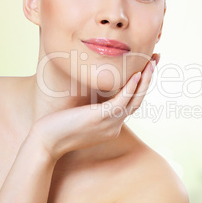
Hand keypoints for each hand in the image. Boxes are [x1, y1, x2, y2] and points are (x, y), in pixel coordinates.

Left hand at [29, 54, 159, 161]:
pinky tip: (136, 74)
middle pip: (139, 100)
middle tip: (156, 59)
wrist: (45, 143)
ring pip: (135, 100)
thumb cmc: (58, 127)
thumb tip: (96, 93)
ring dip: (145, 80)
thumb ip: (94, 107)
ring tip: (151, 62)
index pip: (133, 102)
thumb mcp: (81, 117)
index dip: (142, 84)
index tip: (146, 67)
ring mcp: (110, 124)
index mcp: (112, 125)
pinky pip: (121, 102)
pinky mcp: (100, 119)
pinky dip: (130, 88)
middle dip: (149, 78)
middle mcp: (115, 125)